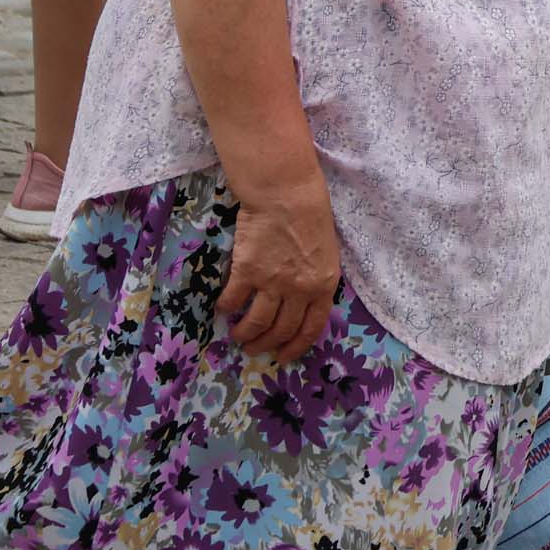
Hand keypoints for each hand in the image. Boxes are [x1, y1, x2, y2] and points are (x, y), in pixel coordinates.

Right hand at [218, 181, 339, 363]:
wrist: (286, 193)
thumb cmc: (310, 215)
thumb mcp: (327, 253)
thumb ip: (317, 280)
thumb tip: (303, 302)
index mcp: (324, 286)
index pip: (311, 328)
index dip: (296, 346)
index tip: (283, 356)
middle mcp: (299, 290)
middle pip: (282, 330)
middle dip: (266, 344)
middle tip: (254, 348)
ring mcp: (272, 282)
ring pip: (257, 322)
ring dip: (245, 334)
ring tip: (237, 336)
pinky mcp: (247, 271)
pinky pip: (234, 299)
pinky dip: (226, 307)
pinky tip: (222, 308)